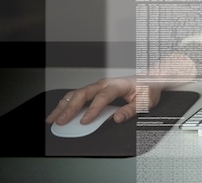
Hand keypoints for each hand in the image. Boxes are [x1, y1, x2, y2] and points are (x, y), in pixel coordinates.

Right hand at [44, 76, 161, 125]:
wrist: (149, 80)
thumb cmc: (147, 89)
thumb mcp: (145, 101)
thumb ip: (131, 110)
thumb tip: (117, 118)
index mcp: (117, 84)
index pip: (102, 97)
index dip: (92, 110)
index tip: (84, 121)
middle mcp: (105, 83)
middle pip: (83, 94)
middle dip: (70, 108)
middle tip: (60, 121)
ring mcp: (98, 86)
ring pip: (76, 94)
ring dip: (63, 106)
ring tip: (52, 118)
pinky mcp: (95, 90)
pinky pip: (78, 95)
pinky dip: (66, 104)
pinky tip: (59, 112)